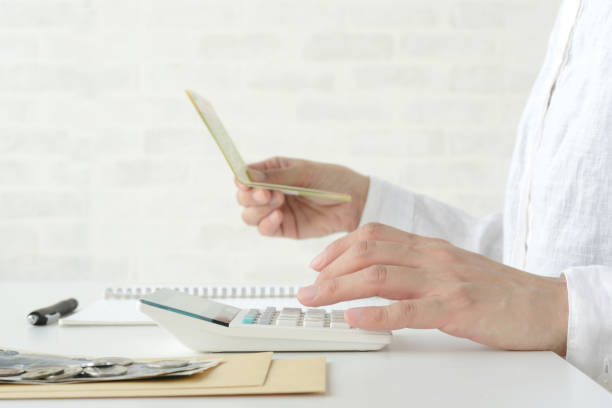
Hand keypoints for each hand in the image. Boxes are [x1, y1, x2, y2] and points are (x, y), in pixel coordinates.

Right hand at [235, 157, 368, 238]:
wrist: (354, 203)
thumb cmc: (332, 180)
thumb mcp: (305, 173)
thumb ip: (276, 176)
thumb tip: (247, 175)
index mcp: (274, 170)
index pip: (246, 175)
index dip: (241, 180)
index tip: (244, 183)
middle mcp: (270, 190)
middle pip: (243, 197)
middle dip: (250, 197)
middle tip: (267, 194)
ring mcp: (275, 210)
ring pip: (249, 215)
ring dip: (258, 210)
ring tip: (279, 203)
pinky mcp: (284, 228)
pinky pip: (264, 229)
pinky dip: (267, 224)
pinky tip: (279, 217)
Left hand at [297, 223, 568, 354]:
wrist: (543, 304)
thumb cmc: (494, 290)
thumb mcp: (448, 269)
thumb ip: (414, 268)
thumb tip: (373, 278)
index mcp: (428, 246)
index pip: (373, 234)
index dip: (339, 247)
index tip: (317, 264)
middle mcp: (431, 256)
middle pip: (368, 252)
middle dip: (330, 270)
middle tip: (305, 289)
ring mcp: (444, 280)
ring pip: (380, 276)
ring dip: (340, 288)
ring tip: (315, 300)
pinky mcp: (457, 307)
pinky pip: (409, 309)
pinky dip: (377, 314)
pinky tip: (354, 318)